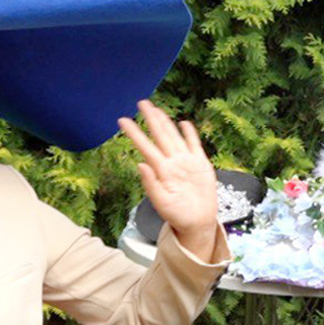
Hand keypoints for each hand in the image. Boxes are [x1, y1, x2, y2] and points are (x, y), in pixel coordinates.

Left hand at [119, 101, 217, 249]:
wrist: (198, 222)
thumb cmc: (177, 215)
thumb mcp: (162, 203)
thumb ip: (151, 184)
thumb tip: (139, 164)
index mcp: (161, 170)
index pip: (145, 146)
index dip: (134, 133)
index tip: (122, 120)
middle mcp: (172, 162)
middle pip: (160, 135)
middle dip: (151, 119)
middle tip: (141, 102)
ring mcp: (186, 161)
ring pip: (174, 136)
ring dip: (165, 122)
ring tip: (156, 109)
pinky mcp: (200, 164)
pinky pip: (194, 144)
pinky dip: (189, 133)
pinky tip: (183, 123)